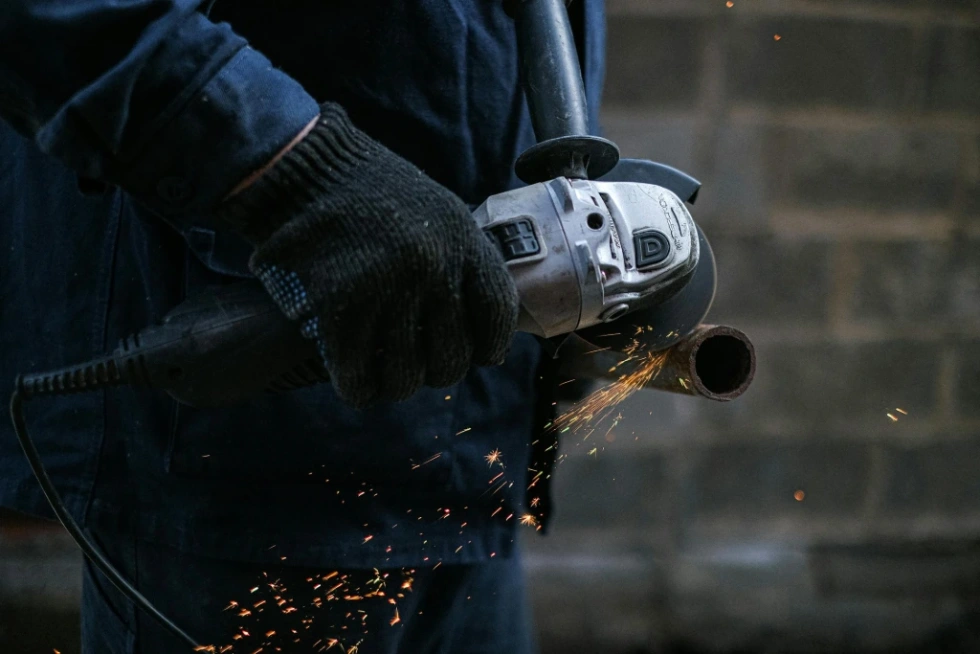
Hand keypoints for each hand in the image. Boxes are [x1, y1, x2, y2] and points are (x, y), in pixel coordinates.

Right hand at [216, 103, 518, 407]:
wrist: (305, 168)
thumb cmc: (373, 194)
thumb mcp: (438, 212)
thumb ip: (463, 261)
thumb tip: (486, 330)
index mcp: (461, 239)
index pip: (497, 313)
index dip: (491, 346)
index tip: (481, 355)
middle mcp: (432, 265)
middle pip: (453, 357)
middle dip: (438, 372)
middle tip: (421, 363)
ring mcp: (386, 285)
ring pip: (406, 377)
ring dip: (396, 385)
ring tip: (387, 375)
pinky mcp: (339, 302)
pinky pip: (358, 376)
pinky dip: (359, 389)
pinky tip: (357, 384)